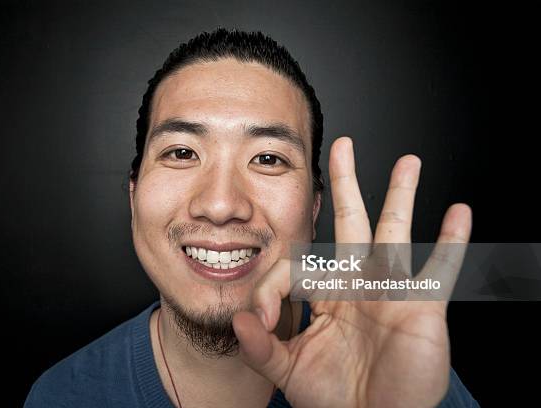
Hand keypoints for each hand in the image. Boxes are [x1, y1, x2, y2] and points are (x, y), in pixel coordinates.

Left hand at [233, 137, 471, 407]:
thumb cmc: (334, 399)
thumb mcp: (288, 371)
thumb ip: (261, 347)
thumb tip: (239, 320)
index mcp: (326, 295)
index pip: (298, 265)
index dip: (271, 287)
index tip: (260, 319)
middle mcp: (358, 284)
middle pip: (351, 223)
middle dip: (345, 185)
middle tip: (343, 147)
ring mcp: (389, 291)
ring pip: (395, 232)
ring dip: (400, 196)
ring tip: (407, 162)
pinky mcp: (420, 306)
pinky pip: (438, 269)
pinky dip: (451, 243)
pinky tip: (458, 213)